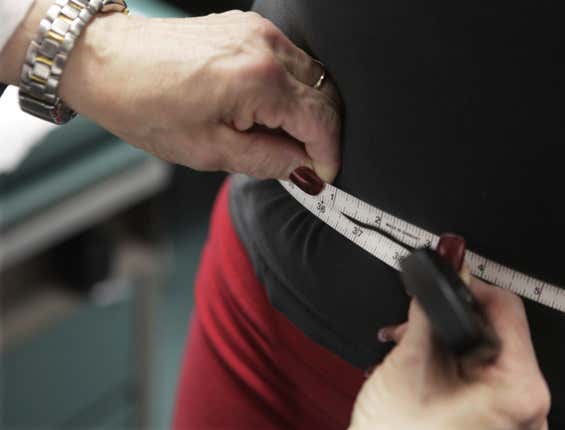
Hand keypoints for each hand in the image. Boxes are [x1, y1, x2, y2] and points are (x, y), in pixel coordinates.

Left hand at [1, 2, 340, 180]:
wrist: (106, 61)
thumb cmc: (146, 107)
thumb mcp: (209, 151)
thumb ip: (268, 161)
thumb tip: (303, 167)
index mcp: (259, 80)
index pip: (321, 120)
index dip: (328, 153)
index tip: (323, 174)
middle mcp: (266, 46)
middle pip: (324, 95)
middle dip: (321, 133)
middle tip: (303, 162)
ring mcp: (258, 31)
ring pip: (311, 77)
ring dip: (306, 111)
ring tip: (280, 138)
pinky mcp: (247, 26)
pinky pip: (289, 61)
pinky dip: (290, 90)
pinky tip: (268, 111)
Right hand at [350, 273, 550, 429]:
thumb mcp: (408, 364)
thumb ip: (428, 310)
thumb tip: (445, 264)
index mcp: (520, 391)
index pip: (508, 310)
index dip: (469, 289)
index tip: (443, 284)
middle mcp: (528, 409)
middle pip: (496, 334)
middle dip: (449, 322)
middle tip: (414, 326)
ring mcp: (514, 422)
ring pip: (486, 357)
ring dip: (445, 345)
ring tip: (408, 349)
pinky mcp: (497, 426)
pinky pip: (483, 382)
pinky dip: (453, 369)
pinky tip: (422, 369)